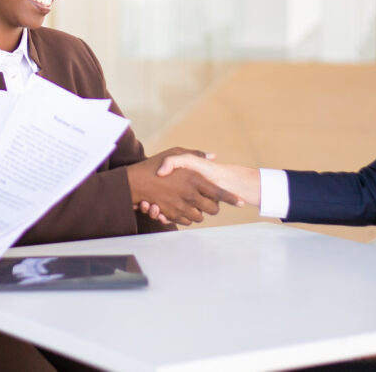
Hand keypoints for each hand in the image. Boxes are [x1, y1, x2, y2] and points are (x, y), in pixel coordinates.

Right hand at [126, 148, 240, 225]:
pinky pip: (186, 221)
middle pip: (212, 209)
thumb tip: (212, 156)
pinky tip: (181, 207)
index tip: (241, 202)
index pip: (219, 193)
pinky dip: (186, 217)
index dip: (232, 199)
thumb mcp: (175, 153)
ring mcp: (181, 207)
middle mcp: (190, 195)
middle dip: (213, 207)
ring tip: (193, 204)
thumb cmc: (154, 165)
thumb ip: (195, 155)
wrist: (134, 183)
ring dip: (199, 212)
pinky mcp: (172, 215)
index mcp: (194, 179)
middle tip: (210, 202)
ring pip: (200, 217)